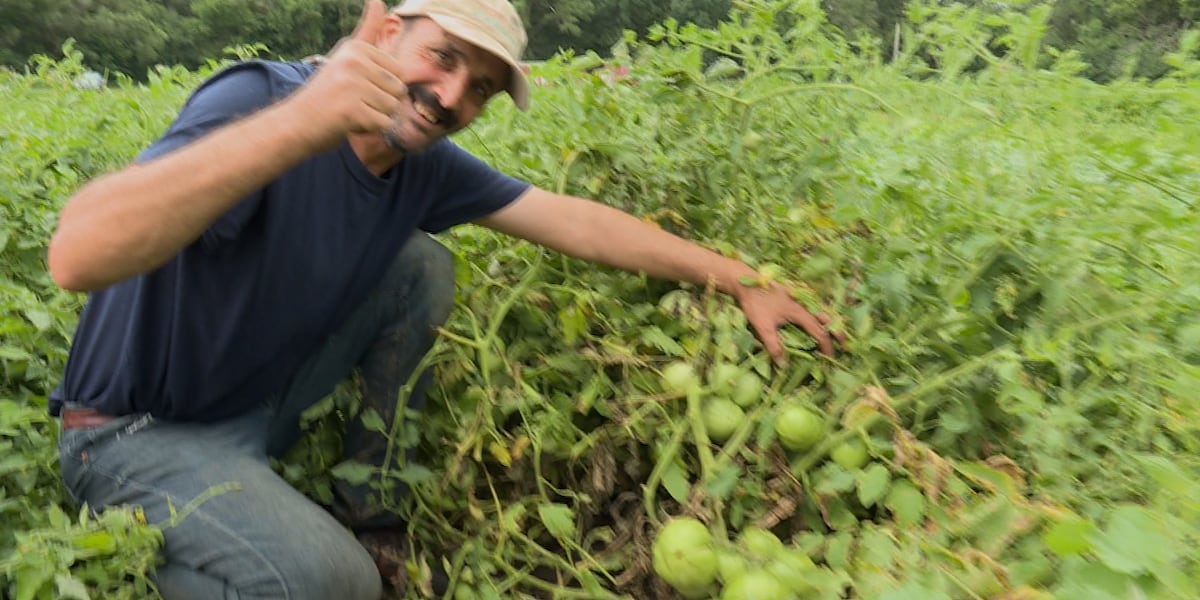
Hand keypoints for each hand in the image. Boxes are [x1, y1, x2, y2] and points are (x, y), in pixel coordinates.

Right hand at [283, 0, 407, 150]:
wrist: (295, 124)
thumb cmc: (326, 95)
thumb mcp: (346, 58)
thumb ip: (368, 34)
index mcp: (356, 48)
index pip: (400, 71)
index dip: (382, 87)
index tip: (354, 86)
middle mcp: (354, 61)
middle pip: (399, 89)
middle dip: (381, 103)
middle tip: (352, 102)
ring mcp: (352, 84)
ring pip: (393, 107)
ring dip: (376, 116)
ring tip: (350, 112)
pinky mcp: (352, 108)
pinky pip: (383, 123)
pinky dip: (369, 129)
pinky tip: (348, 123)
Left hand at [735, 282, 843, 365]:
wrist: (746, 281)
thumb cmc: (755, 304)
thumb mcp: (762, 327)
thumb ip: (774, 346)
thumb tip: (783, 366)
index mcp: (799, 312)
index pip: (819, 332)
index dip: (827, 346)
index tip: (831, 358)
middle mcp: (804, 303)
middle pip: (827, 317)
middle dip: (838, 331)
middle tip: (846, 343)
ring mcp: (800, 296)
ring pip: (822, 308)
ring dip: (831, 320)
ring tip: (837, 330)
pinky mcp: (795, 293)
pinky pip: (814, 303)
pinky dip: (821, 312)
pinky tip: (819, 316)